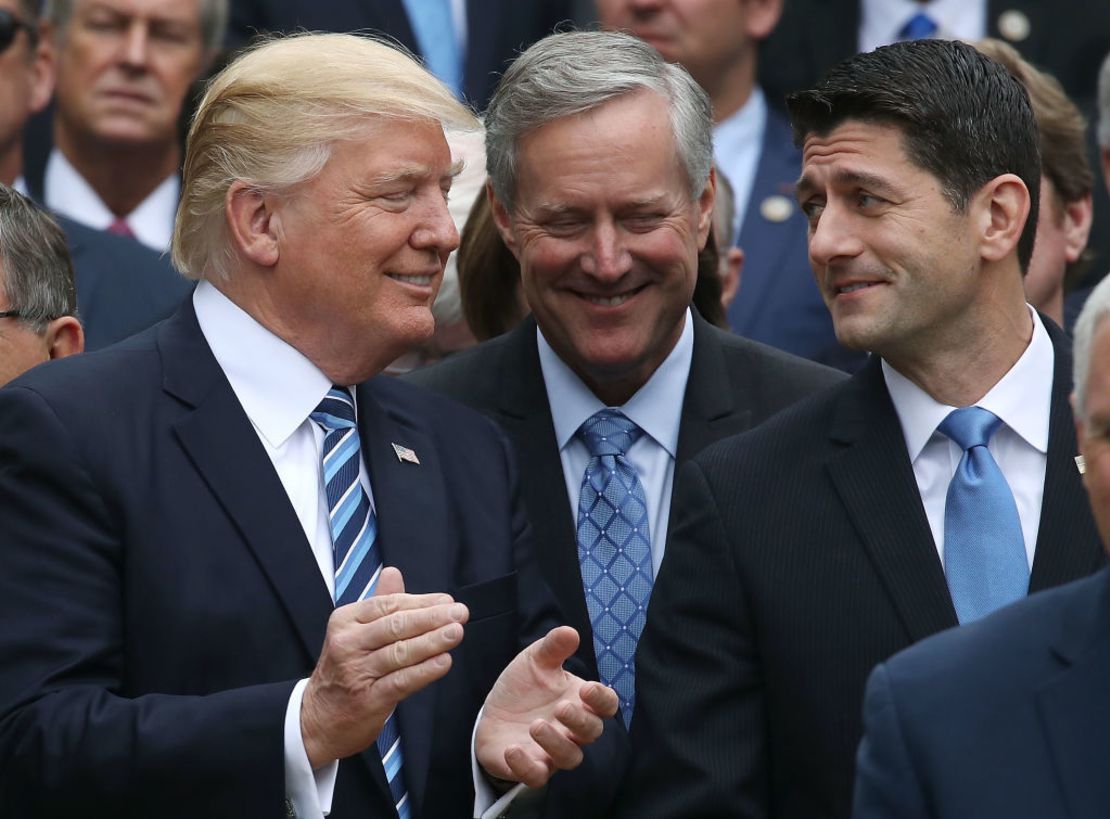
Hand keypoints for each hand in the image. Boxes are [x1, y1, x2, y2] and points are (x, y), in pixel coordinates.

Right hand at [300, 567, 467, 767]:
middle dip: (432, 618)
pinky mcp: (367, 699)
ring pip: (400, 652)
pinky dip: (424, 671)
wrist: (319, 719)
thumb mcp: (354, 632)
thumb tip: (393, 571)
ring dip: (433, 641)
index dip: (421, 602)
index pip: (388, 605)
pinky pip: (400, 681)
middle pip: (396, 626)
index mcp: (345, 621)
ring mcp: (356, 672)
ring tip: (457, 632)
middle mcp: (347, 644)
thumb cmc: (344, 669)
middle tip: (460, 612)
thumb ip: (378, 603)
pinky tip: (443, 662)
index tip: (448, 600)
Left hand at [475, 626, 618, 787]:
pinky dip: (527, 766)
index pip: (606, 705)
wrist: (493, 712)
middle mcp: (572, 730)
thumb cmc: (524, 686)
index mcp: (580, 701)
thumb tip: (570, 631)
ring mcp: (553, 751)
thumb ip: (553, 647)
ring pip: (570, 757)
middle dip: (580, 721)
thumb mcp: (536, 660)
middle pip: (592, 732)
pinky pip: (537, 777)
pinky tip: (513, 750)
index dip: (602, 700)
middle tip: (561, 707)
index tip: (588, 689)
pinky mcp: (531, 767)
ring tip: (536, 726)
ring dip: (556, 743)